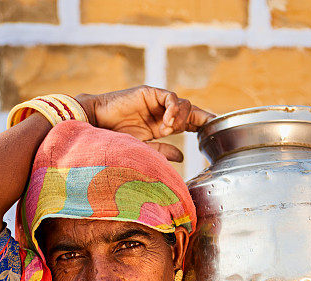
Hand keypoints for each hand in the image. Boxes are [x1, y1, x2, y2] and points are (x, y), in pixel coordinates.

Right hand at [75, 86, 214, 161]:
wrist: (94, 126)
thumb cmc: (114, 140)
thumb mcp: (143, 150)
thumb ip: (162, 151)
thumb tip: (182, 157)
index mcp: (161, 127)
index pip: (188, 124)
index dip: (203, 126)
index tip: (216, 132)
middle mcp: (161, 113)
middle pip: (190, 112)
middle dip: (202, 119)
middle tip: (210, 127)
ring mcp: (155, 102)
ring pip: (182, 104)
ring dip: (182, 119)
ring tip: (169, 130)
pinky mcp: (148, 92)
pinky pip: (170, 97)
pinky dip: (173, 109)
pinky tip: (167, 122)